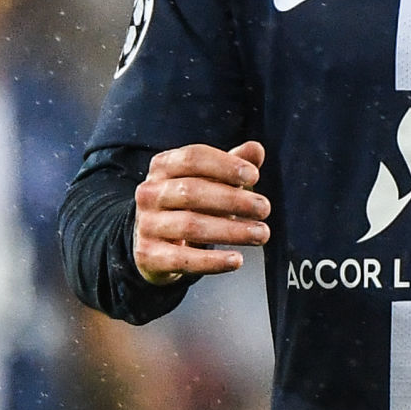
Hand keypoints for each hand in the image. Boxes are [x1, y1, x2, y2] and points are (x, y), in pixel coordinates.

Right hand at [133, 141, 270, 284]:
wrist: (155, 245)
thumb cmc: (189, 205)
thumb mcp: (210, 181)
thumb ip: (232, 165)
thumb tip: (256, 149)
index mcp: (163, 166)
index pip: (193, 158)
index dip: (225, 165)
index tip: (254, 176)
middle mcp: (150, 192)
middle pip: (192, 191)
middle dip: (233, 199)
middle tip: (264, 208)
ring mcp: (146, 224)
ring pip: (190, 225)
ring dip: (231, 230)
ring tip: (261, 233)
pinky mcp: (149, 255)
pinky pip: (183, 258)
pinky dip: (213, 261)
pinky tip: (236, 260)